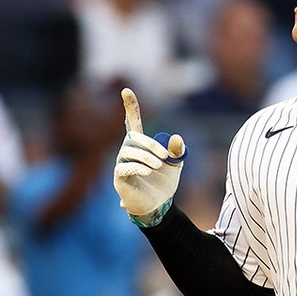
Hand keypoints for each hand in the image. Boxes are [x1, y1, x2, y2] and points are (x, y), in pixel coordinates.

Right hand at [113, 88, 185, 219]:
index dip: (130, 107)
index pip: (133, 122)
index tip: (126, 90)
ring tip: (158, 166)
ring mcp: (121, 164)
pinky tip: (147, 172)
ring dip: (146, 157)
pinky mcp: (119, 178)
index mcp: (141, 145)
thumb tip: (177, 138)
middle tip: (165, 156)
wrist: (159, 205)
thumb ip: (177, 151)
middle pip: (133, 138)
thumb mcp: (176, 164)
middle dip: (150, 144)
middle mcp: (128, 151)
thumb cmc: (164, 183)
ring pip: (128, 152)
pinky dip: (137, 167)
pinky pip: (124, 167)